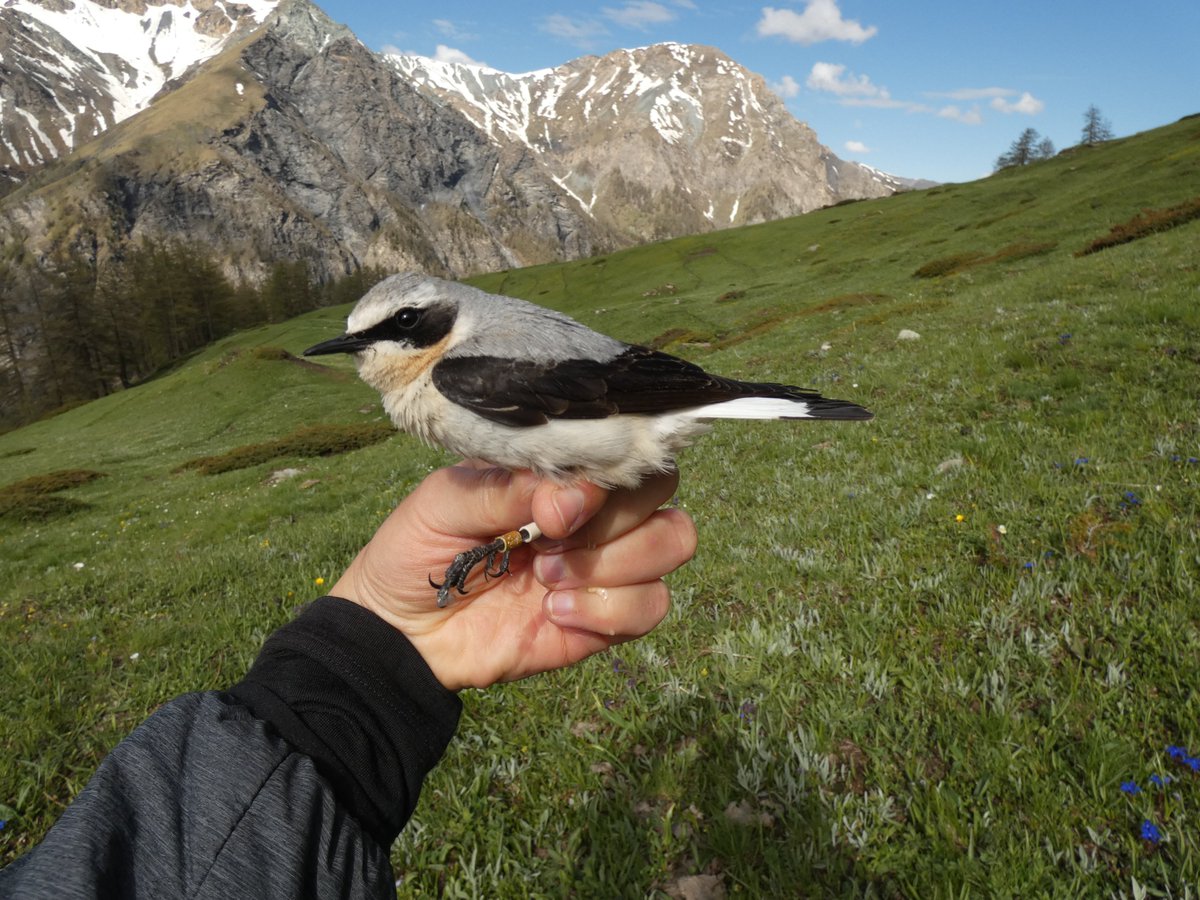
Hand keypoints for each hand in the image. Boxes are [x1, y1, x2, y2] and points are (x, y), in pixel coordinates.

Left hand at [329, 462, 696, 689]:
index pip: (627, 448)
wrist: (400, 630)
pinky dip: (609, 610)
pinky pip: (652, 606)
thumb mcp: (447, 501)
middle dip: (613, 519)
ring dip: (614, 564)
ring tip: (547, 579)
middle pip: (662, 492)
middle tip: (548, 541)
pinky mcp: (605, 620)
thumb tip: (573, 496)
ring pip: (673, 542)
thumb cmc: (418, 548)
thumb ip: (510, 486)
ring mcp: (604, 566)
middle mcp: (594, 514)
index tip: (554, 508)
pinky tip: (556, 613)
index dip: (608, 476)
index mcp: (560, 474)